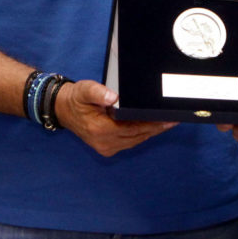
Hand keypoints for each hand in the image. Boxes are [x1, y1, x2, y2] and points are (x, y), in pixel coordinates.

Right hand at [54, 79, 176, 156]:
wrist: (63, 109)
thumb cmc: (76, 98)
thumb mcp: (84, 90)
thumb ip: (98, 92)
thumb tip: (113, 96)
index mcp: (100, 130)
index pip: (133, 128)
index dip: (151, 124)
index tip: (166, 119)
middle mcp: (104, 142)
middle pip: (137, 136)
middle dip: (156, 128)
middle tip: (174, 119)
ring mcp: (106, 147)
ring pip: (135, 140)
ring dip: (151, 132)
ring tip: (168, 122)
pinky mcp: (108, 148)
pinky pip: (130, 141)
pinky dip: (142, 134)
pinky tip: (153, 126)